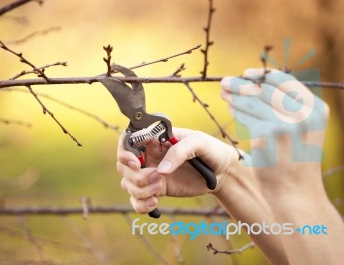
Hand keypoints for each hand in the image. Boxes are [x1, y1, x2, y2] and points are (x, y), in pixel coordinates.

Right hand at [116, 128, 237, 213]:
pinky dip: (140, 205)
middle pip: (124, 165)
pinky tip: (154, 203)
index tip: (136, 162)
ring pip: (128, 183)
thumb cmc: (210, 150)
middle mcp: (149, 156)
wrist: (222, 172)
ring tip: (159, 189)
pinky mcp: (156, 190)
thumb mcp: (198, 143)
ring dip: (139, 189)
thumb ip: (179, 152)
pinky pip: (137, 200)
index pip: (128, 141)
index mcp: (155, 140)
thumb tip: (160, 170)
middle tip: (156, 177)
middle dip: (135, 174)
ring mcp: (151, 174)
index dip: (124, 152)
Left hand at [220, 68, 328, 193]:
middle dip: (241, 83)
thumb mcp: (304, 131)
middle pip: (264, 88)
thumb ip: (290, 108)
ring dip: (234, 94)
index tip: (246, 73)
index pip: (284, 80)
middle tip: (225, 82)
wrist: (295, 194)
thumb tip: (261, 85)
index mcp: (316, 108)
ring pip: (252, 100)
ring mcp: (286, 123)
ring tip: (223, 93)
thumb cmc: (296, 163)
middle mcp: (304, 113)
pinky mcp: (268, 135)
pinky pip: (246, 116)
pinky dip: (236, 110)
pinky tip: (229, 108)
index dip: (261, 74)